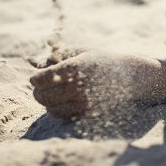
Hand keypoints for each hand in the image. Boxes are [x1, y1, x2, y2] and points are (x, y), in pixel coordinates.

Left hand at [29, 49, 160, 119]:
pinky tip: (61, 101)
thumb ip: (59, 55)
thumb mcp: (82, 51)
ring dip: (46, 102)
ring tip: (50, 94)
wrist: (131, 76)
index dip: (35, 79)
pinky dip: (57, 109)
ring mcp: (83, 102)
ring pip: (51, 108)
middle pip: (43, 96)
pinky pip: (63, 115)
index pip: (42, 79)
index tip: (35, 78)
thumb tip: (37, 62)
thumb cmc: (103, 60)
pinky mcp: (88, 112)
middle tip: (39, 87)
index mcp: (75, 67)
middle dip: (37, 91)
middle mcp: (78, 87)